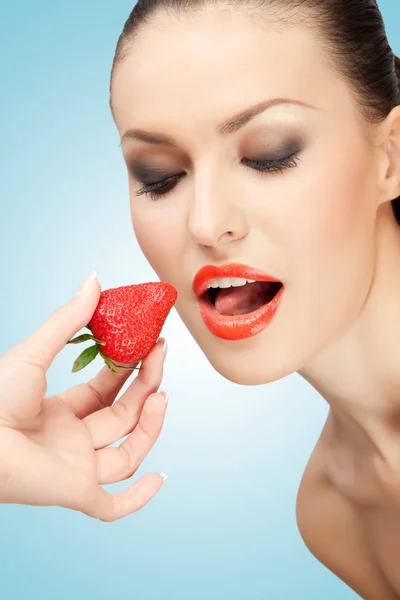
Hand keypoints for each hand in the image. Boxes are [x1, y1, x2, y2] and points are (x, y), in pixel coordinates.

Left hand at [0, 273, 168, 521]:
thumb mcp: (36, 352)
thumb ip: (68, 319)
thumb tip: (94, 279)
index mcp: (59, 413)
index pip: (106, 392)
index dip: (130, 369)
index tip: (151, 343)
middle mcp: (71, 441)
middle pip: (123, 417)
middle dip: (145, 385)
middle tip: (160, 354)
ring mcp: (76, 469)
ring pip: (127, 455)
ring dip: (150, 426)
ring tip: (161, 394)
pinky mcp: (76, 494)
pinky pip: (113, 506)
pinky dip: (139, 499)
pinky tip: (159, 478)